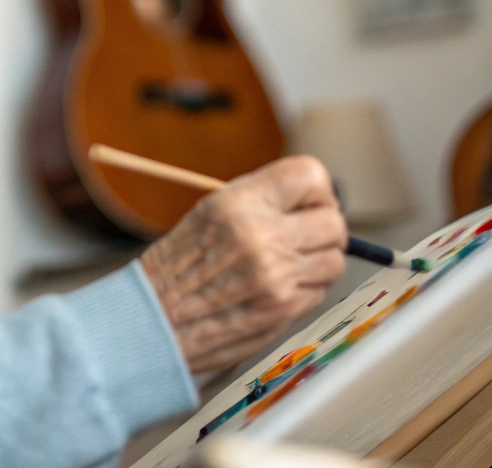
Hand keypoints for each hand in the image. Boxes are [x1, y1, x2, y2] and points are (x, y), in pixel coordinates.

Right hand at [140, 156, 346, 373]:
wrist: (157, 317)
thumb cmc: (179, 264)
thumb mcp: (211, 211)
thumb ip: (261, 200)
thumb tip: (309, 198)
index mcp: (240, 204)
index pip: (310, 175)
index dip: (317, 189)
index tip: (309, 200)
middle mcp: (262, 237)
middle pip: (333, 221)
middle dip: (325, 227)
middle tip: (306, 233)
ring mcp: (276, 277)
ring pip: (335, 259)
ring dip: (319, 260)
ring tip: (292, 262)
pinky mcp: (283, 309)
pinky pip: (320, 291)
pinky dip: (307, 288)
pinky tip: (279, 287)